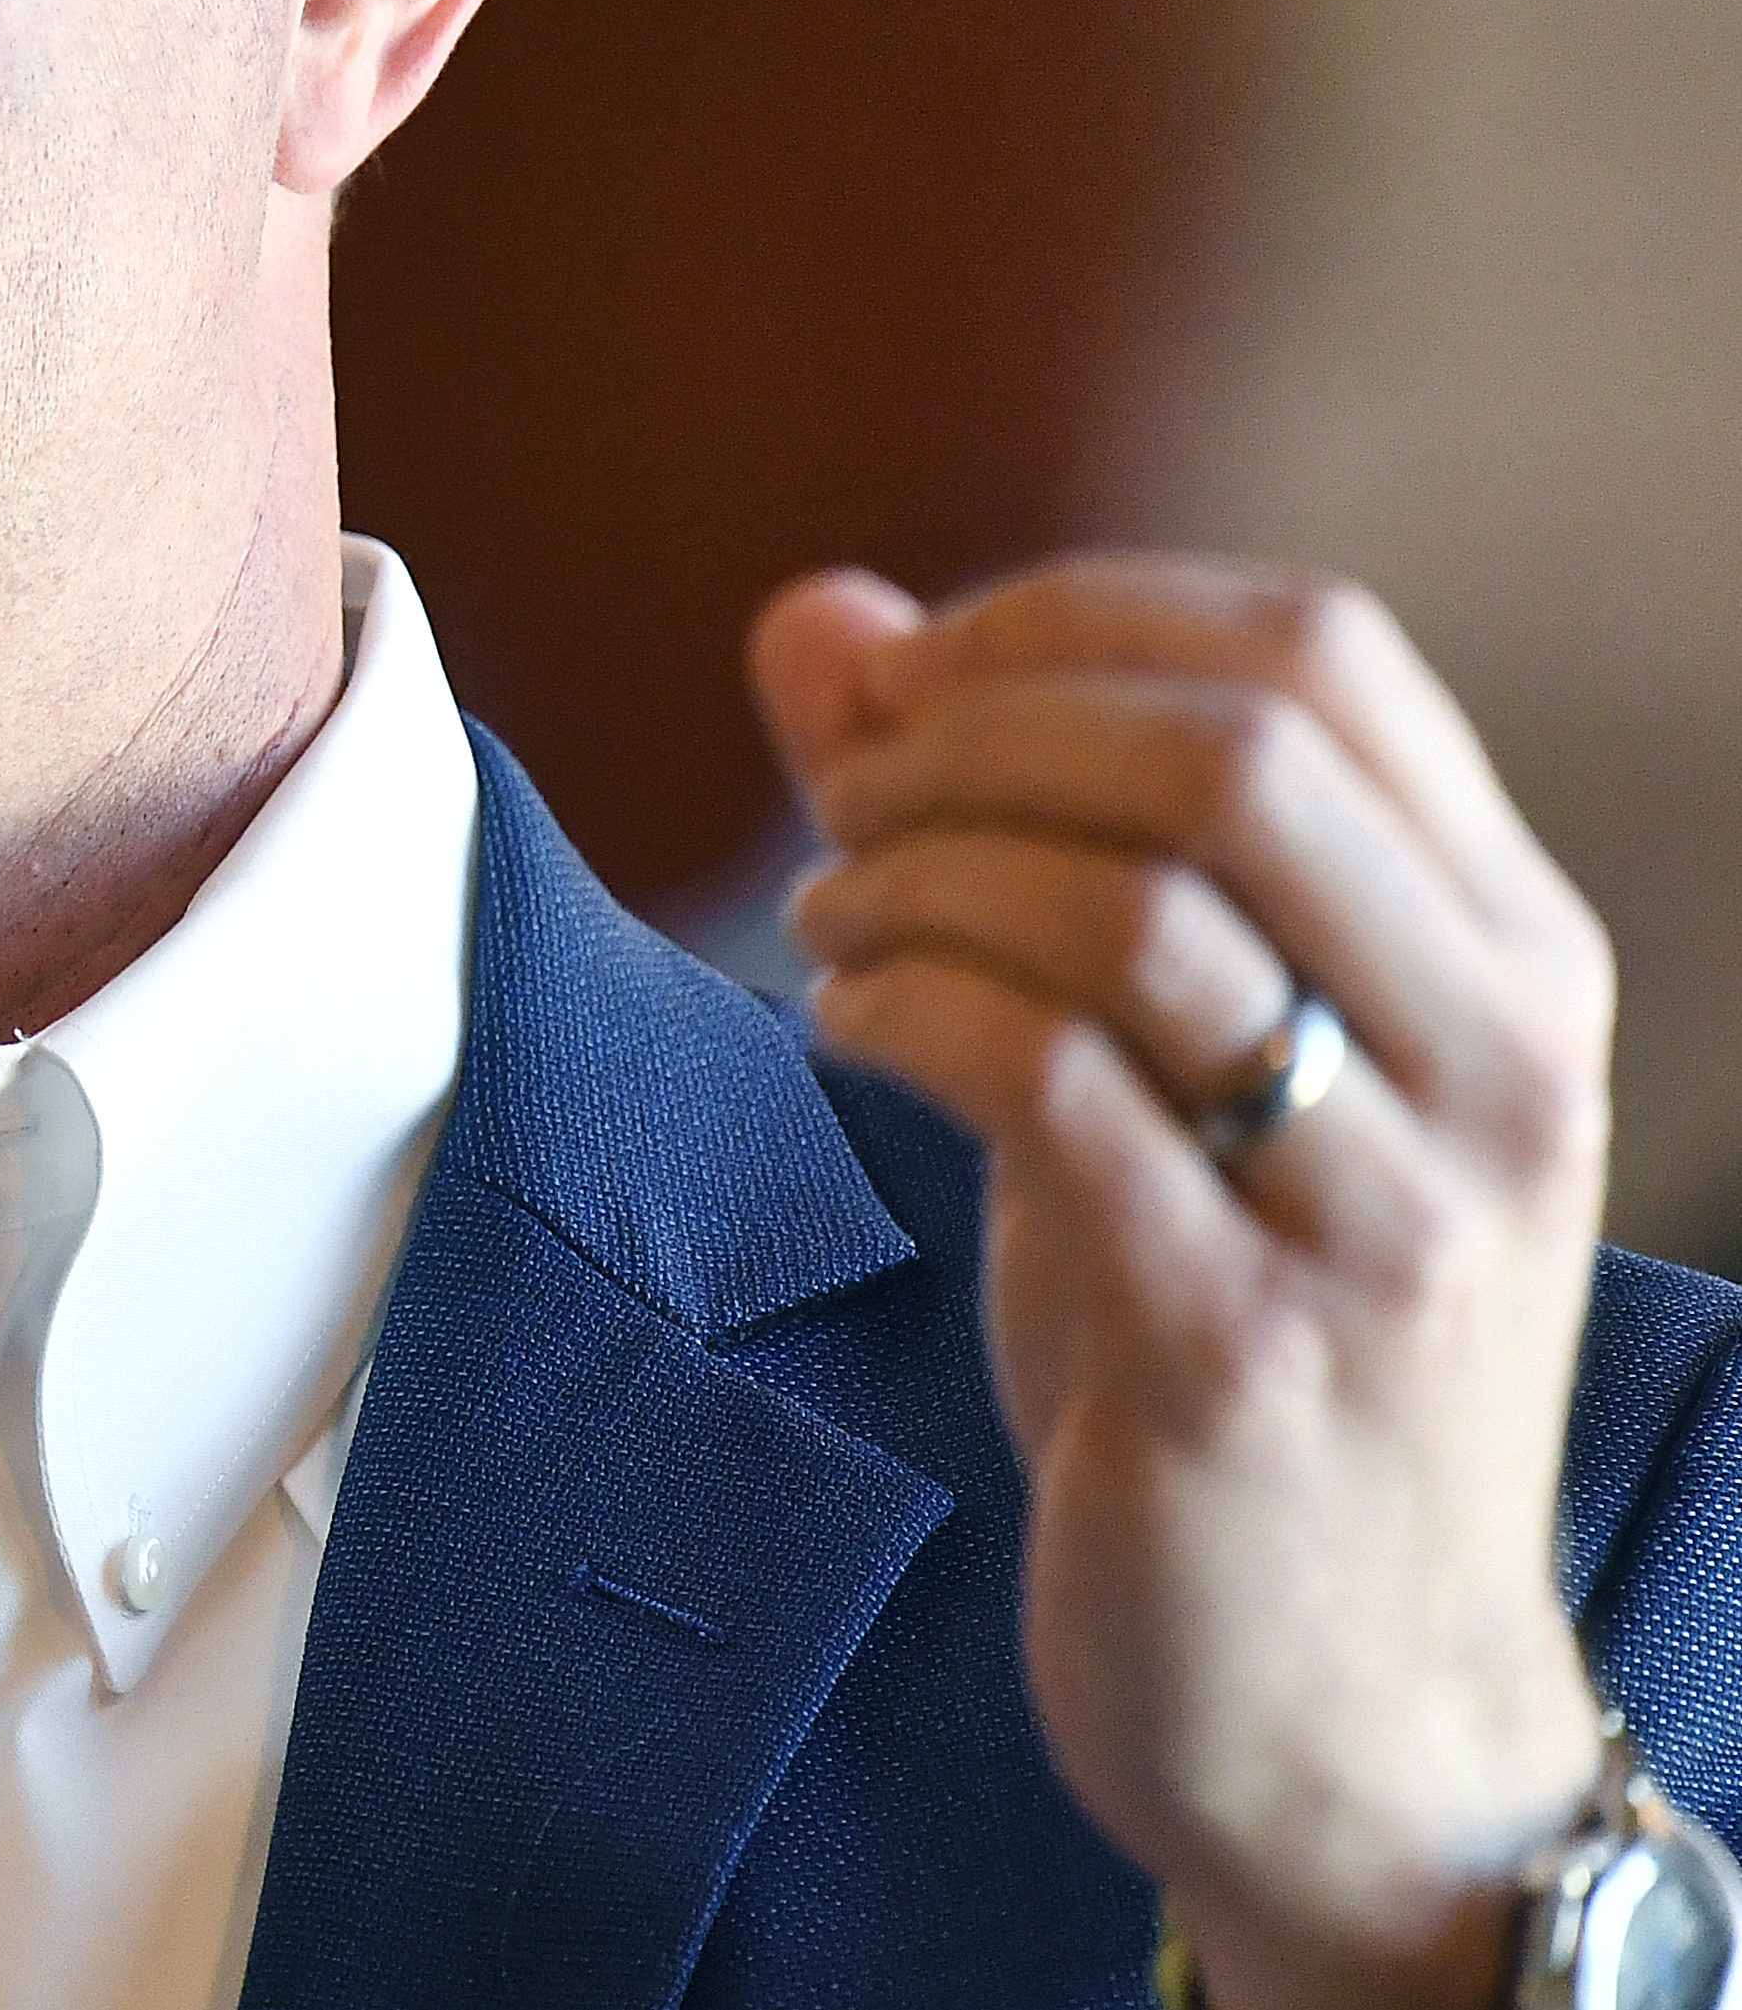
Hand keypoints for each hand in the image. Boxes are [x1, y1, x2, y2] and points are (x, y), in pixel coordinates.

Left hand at [764, 557, 1618, 2009]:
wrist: (1343, 1713)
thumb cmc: (1236, 1339)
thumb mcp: (1154, 1059)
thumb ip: (996, 829)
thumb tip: (820, 616)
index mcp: (1510, 958)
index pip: (1323, 652)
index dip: (1079, 617)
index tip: (909, 677)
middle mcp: (1498, 1069)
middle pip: (1229, 754)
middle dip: (980, 738)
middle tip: (847, 808)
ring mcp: (1388, 1220)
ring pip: (1132, 911)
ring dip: (916, 877)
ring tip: (829, 927)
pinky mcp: (1246, 1353)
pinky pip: (1049, 1084)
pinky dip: (903, 1012)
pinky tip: (847, 1033)